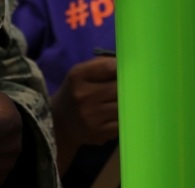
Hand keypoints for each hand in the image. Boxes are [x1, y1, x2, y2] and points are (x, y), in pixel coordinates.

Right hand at [51, 57, 118, 172]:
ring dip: (129, 103)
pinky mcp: (98, 133)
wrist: (59, 122)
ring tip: (129, 100)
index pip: (109, 67)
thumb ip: (102, 64)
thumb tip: (126, 61)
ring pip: (122, 106)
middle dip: (129, 86)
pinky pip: (121, 123)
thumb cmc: (76, 92)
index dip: (122, 68)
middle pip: (118, 88)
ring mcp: (90, 116)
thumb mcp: (81, 73)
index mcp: (78, 76)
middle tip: (135, 86)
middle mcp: (83, 96)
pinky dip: (125, 118)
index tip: (129, 69)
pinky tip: (122, 114)